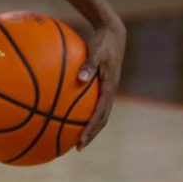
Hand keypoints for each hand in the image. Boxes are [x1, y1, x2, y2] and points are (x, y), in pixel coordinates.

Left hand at [75, 16, 125, 149]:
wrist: (114, 34)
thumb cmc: (103, 43)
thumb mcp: (96, 53)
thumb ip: (88, 66)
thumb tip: (80, 79)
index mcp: (110, 89)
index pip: (100, 116)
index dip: (91, 130)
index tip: (80, 142)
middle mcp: (110, 93)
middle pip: (101, 120)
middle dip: (90, 134)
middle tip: (77, 147)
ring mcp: (107, 90)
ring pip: (99, 114)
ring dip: (89, 126)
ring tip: (73, 136)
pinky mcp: (102, 85)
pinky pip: (93, 103)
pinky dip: (84, 111)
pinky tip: (68, 112)